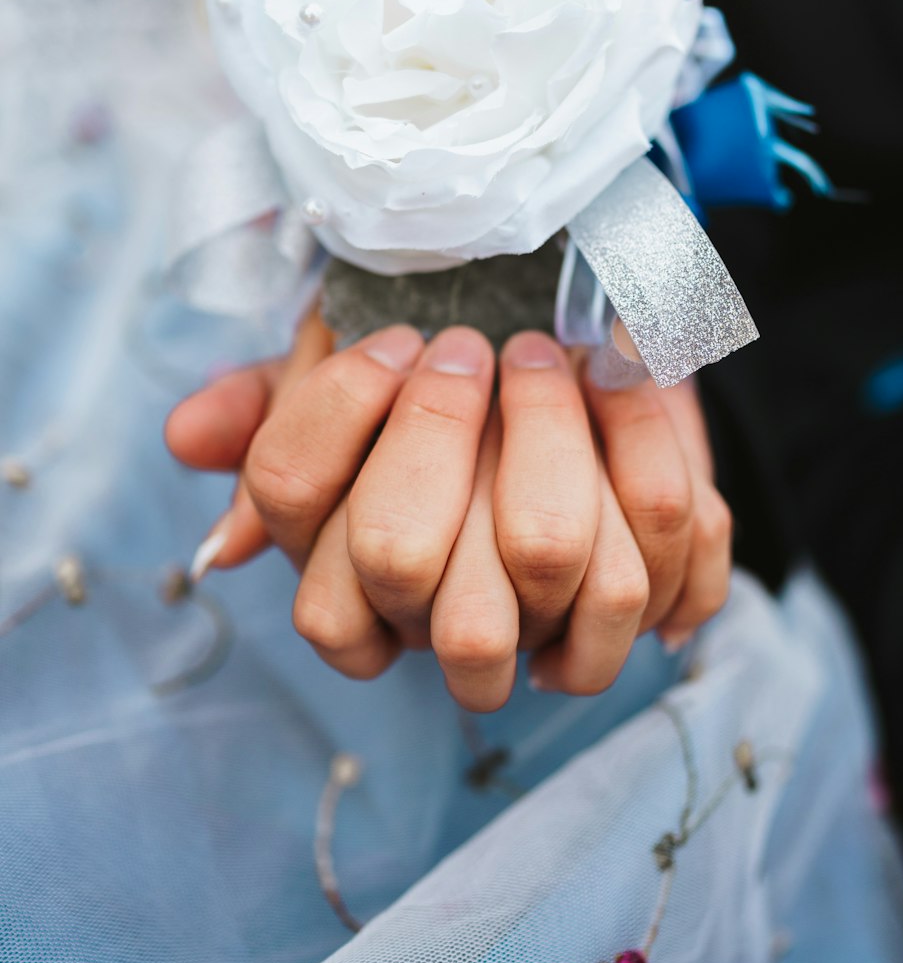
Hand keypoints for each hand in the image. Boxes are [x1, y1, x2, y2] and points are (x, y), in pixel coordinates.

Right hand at [167, 316, 731, 708]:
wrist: (596, 367)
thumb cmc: (457, 371)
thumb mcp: (355, 363)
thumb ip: (277, 395)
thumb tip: (188, 435)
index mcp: (335, 553)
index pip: (292, 502)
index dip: (340, 411)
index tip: (398, 335)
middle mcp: (422, 610)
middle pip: (400, 552)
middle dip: (438, 427)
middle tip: (473, 344)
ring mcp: (529, 627)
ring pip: (543, 559)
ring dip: (546, 429)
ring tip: (548, 351)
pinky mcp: (633, 614)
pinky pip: (654, 566)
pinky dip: (643, 448)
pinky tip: (620, 375)